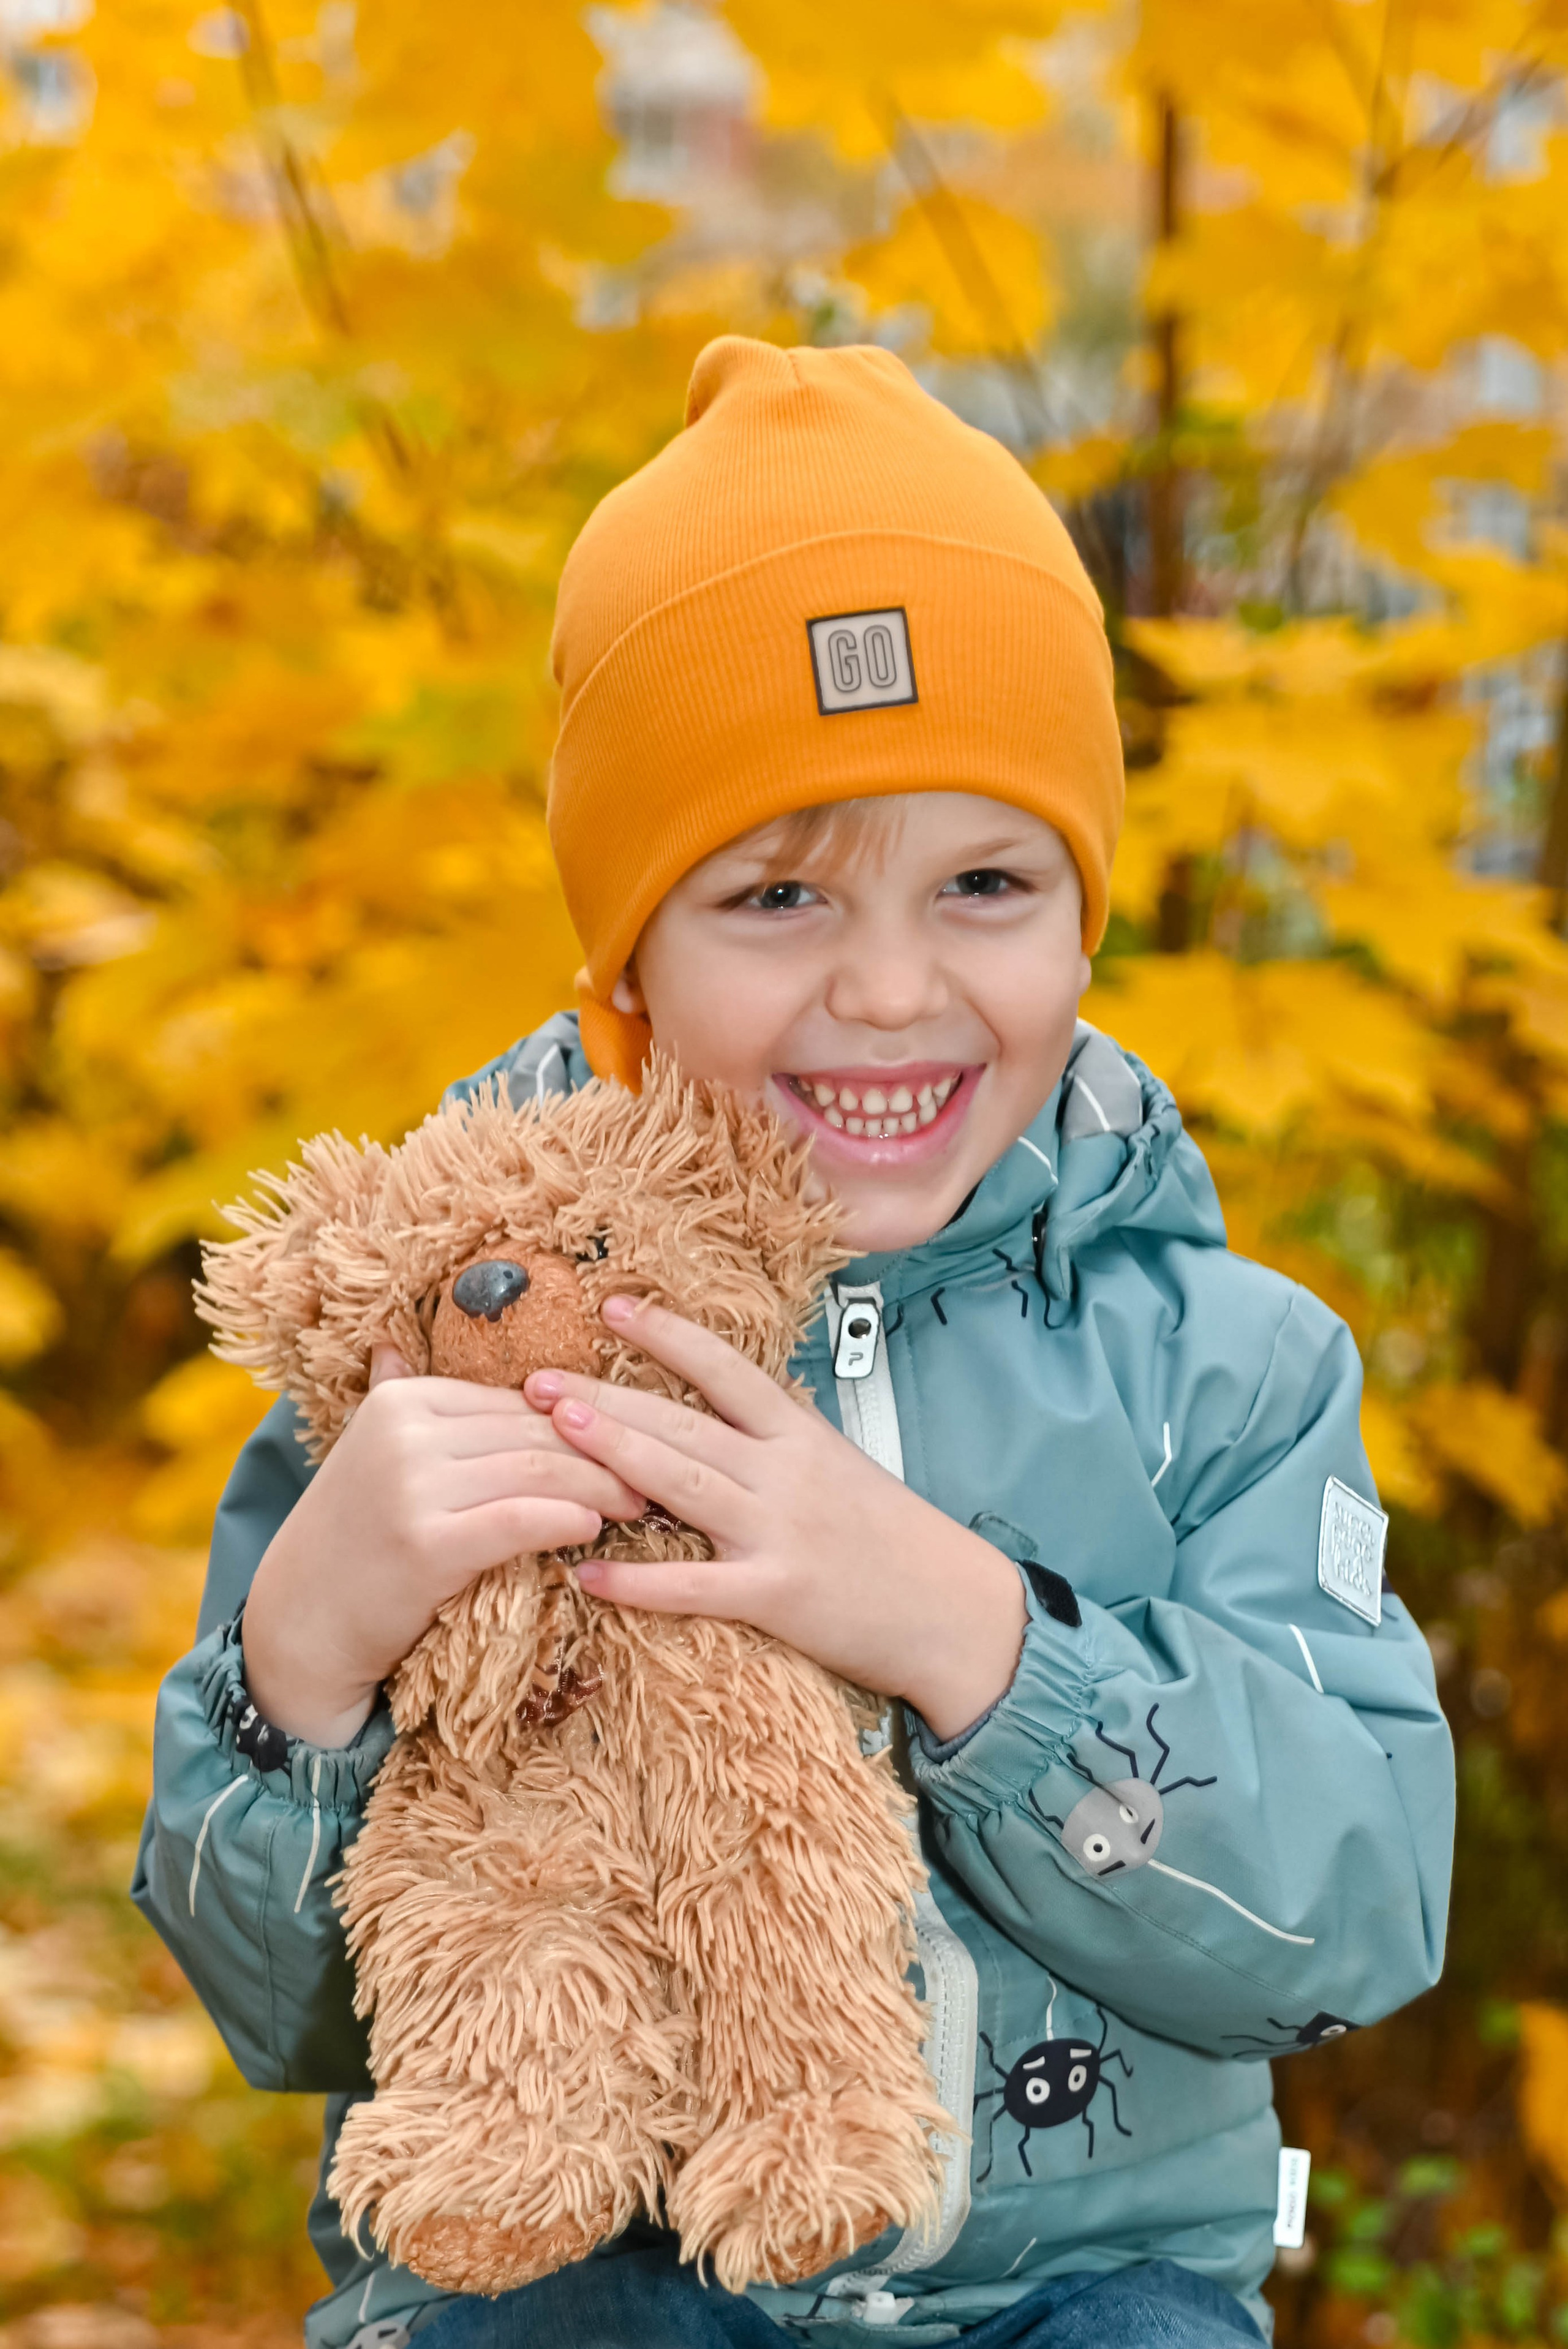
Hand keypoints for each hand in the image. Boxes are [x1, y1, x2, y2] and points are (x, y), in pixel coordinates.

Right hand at [241, 1348, 646, 1746]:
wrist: (299, 1624)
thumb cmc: (352, 1540)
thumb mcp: (367, 1452)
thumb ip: (394, 1395)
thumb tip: (399, 1339)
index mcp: (401, 1399)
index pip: (514, 1402)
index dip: (576, 1421)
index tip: (627, 1438)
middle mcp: (405, 1431)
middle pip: (533, 1432)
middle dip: (603, 1451)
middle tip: (655, 1472)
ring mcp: (412, 1486)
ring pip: (537, 1471)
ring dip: (600, 1486)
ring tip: (638, 1502)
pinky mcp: (427, 1543)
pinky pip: (520, 1520)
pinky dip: (567, 1519)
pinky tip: (594, 1529)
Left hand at [527, 1296, 1026, 1741]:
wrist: (955, 1611)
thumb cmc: (896, 1541)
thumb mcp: (843, 1468)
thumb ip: (780, 1441)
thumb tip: (722, 1410)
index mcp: (801, 1436)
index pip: (725, 1368)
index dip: (667, 1334)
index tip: (612, 1307)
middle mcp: (785, 1473)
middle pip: (683, 1421)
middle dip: (606, 1395)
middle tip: (539, 1378)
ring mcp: (779, 1532)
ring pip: (682, 1483)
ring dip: (613, 1453)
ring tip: (554, 1429)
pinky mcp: (777, 1595)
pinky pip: (693, 1586)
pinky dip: (637, 1580)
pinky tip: (586, 1571)